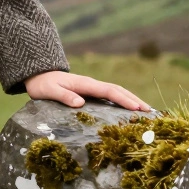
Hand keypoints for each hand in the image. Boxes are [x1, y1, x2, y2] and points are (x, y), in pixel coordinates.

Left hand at [24, 71, 150, 111]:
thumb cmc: (43, 85)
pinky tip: (128, 111)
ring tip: (146, 111)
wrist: (38, 76)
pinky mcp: (90, 92)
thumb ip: (64, 96)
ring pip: (116, 92)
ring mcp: (92, 88)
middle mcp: (92, 84)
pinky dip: (122, 101)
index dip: (123, 99)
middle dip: (134, 100)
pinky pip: (110, 96)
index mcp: (85, 84)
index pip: (109, 91)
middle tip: (150, 112)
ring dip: (131, 100)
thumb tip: (80, 103)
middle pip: (118, 91)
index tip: (136, 108)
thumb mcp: (49, 91)